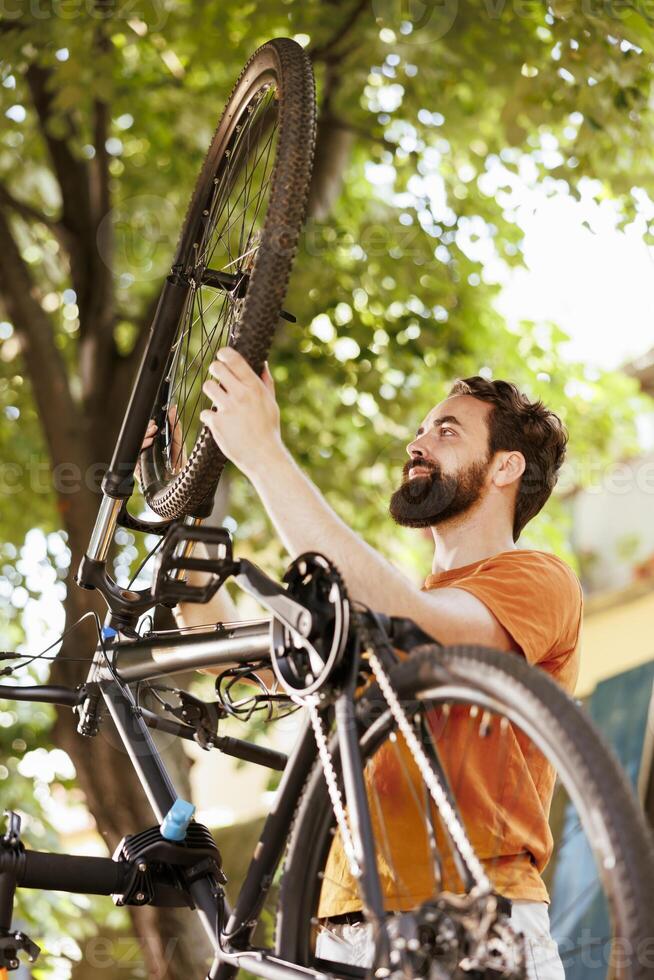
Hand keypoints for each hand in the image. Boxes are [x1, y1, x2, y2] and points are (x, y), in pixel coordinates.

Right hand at [135, 406, 186, 490]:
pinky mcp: (137, 467)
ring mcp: (141, 459)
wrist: (179, 482)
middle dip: (146, 430)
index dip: (149, 426)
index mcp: (155, 444)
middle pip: (140, 436)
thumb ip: (175, 426)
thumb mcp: (178, 443)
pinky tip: (149, 443)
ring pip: (136, 444)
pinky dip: (140, 447)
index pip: (147, 432)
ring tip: (152, 433)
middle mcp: (147, 451)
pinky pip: (134, 455)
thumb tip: (173, 409)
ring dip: (143, 437)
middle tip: (154, 426)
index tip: (154, 422)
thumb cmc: (179, 464)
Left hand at [200, 348, 282, 479]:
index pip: (234, 360)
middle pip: (216, 369)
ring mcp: (227, 408)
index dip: (224, 354)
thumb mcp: (272, 404)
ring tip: (219, 400)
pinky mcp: (217, 423)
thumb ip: (266, 383)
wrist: (263, 456)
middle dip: (215, 370)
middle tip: (218, 377)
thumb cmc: (269, 430)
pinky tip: (220, 423)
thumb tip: (263, 364)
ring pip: (208, 386)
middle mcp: (240, 395)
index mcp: (255, 387)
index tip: (222, 356)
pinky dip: (210, 418)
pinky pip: (206, 413)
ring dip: (212, 392)